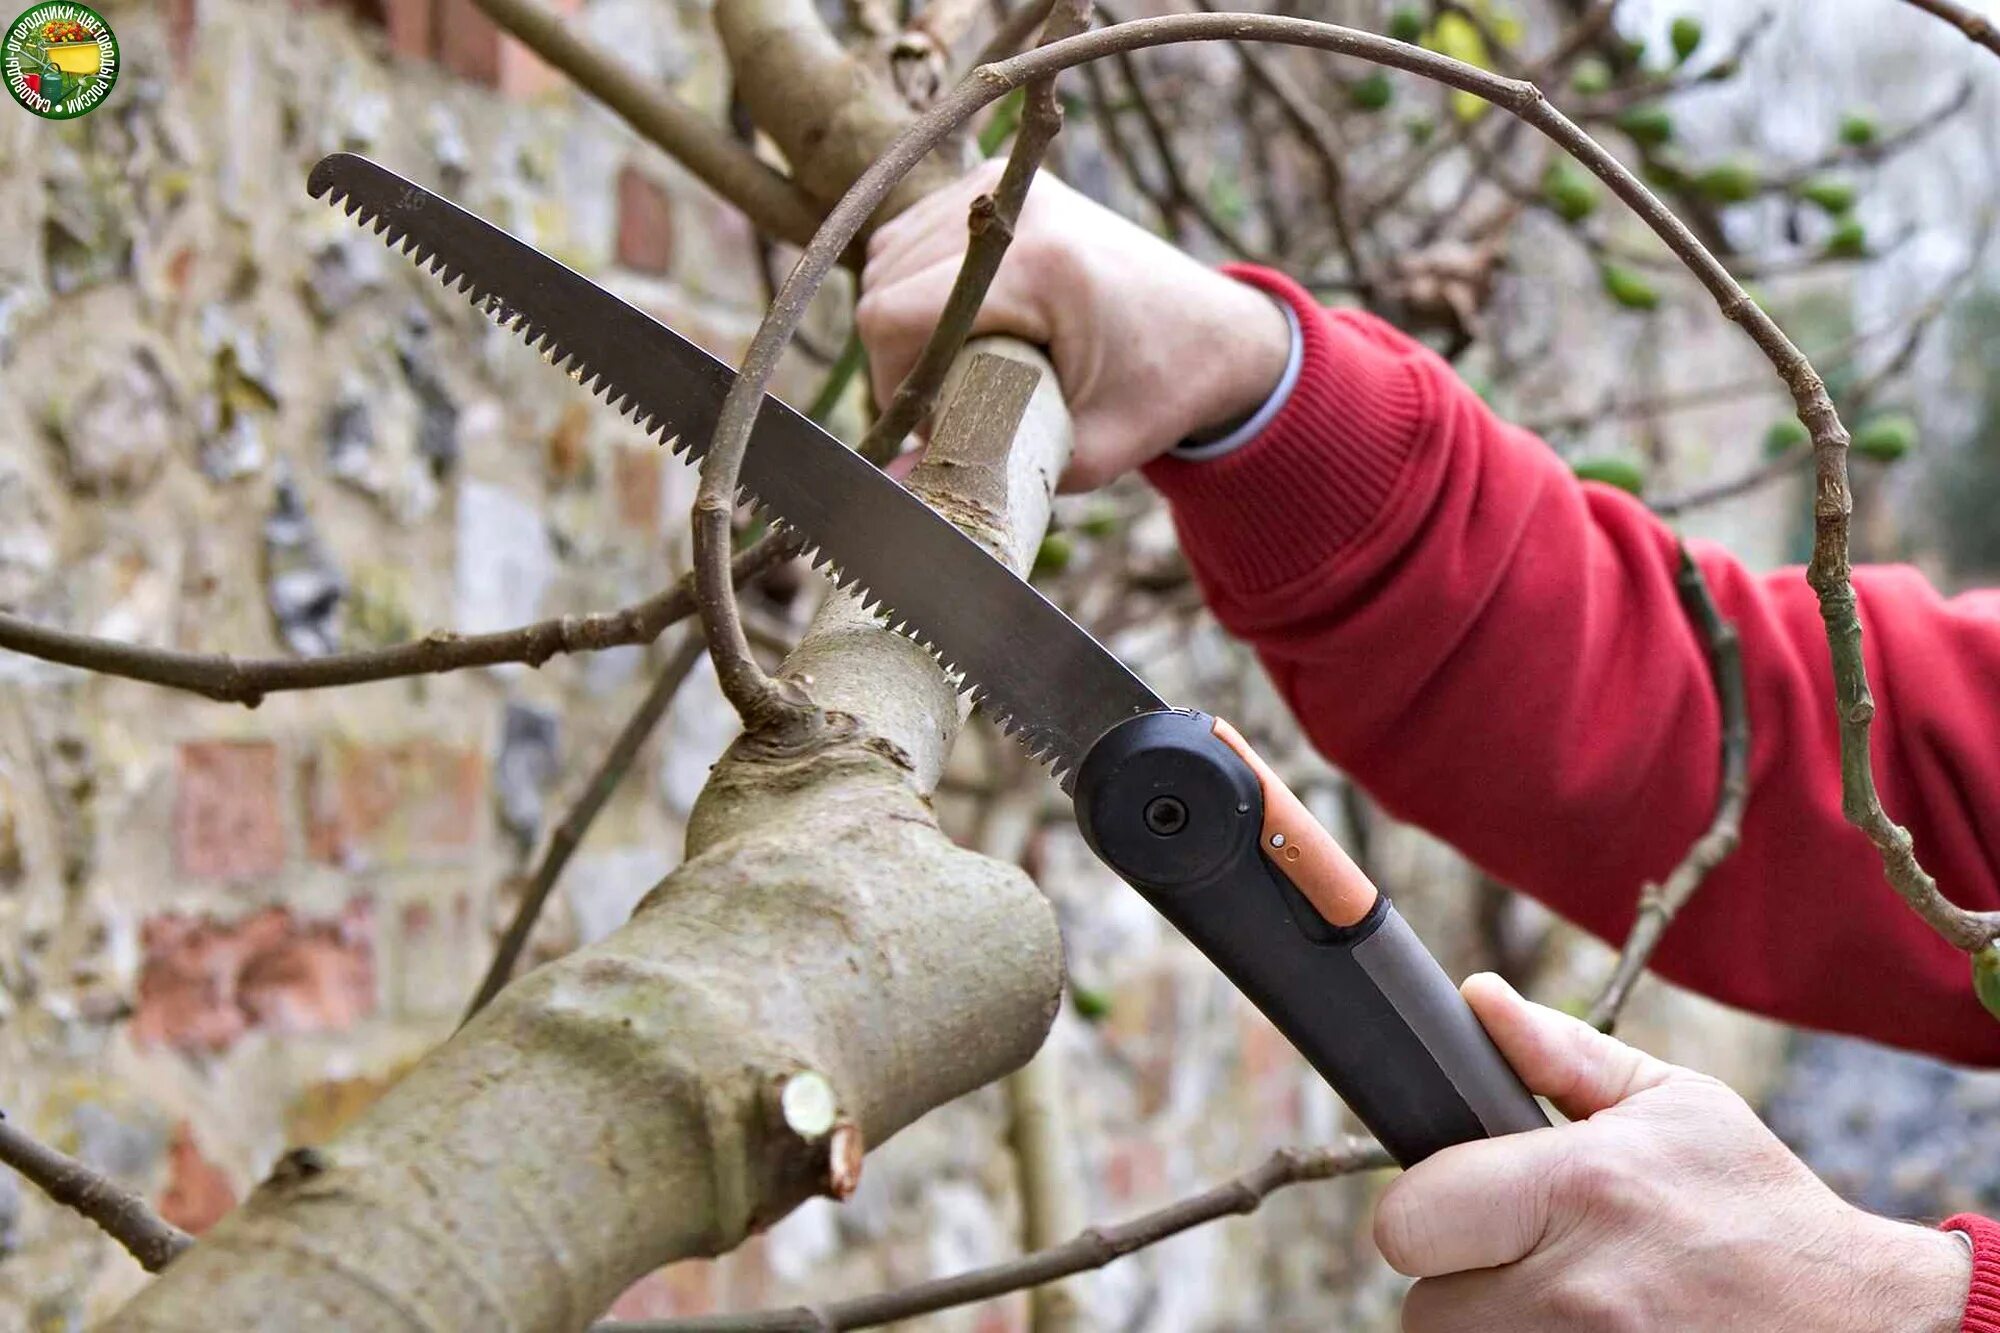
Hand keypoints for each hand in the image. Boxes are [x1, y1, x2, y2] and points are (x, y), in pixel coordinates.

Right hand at [857, 159, 1291, 490]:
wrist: (1217, 333)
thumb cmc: (1157, 396)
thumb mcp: (1085, 453)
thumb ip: (987, 471)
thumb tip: (890, 482)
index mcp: (1040, 268)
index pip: (894, 313)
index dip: (889, 377)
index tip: (926, 422)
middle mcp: (1020, 209)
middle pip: (884, 279)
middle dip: (895, 352)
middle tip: (945, 401)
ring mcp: (1011, 184)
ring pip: (891, 250)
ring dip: (901, 314)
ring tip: (952, 363)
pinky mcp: (1006, 180)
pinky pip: (917, 229)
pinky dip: (915, 279)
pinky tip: (954, 320)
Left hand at [1375, 974, 1971, 1331]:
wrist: (1861, 1324)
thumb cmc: (1758, 1210)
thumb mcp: (1675, 1107)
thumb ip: (1561, 1053)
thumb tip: (1477, 997)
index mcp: (1581, 1189)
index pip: (1409, 1218)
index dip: (1427, 1208)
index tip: (1466, 1203)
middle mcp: (1576, 1289)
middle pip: (1423, 1303)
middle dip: (1458, 1276)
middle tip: (1517, 1257)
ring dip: (1491, 1323)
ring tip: (1556, 1297)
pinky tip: (1581, 1329)